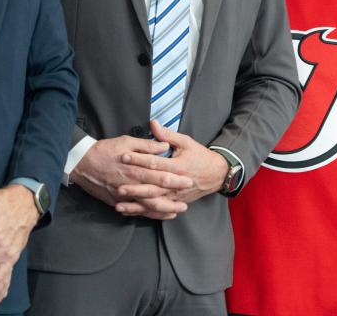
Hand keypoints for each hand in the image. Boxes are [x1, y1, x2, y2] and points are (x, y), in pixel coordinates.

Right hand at [71, 133, 193, 219]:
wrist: (82, 163)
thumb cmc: (105, 150)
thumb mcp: (126, 141)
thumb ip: (147, 145)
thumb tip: (164, 146)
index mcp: (135, 168)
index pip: (160, 174)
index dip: (175, 178)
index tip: (188, 179)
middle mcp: (131, 184)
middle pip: (157, 193)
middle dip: (174, 196)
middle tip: (187, 199)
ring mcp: (124, 195)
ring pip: (148, 206)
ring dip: (164, 209)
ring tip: (178, 210)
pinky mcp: (117, 201)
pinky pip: (136, 210)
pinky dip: (149, 214)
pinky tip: (160, 215)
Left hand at [114, 121, 228, 216]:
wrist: (217, 174)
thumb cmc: (200, 156)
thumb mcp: (186, 142)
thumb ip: (167, 135)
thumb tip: (153, 123)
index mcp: (178, 166)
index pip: (155, 163)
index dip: (139, 159)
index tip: (124, 157)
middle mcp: (176, 183)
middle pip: (153, 187)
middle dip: (135, 188)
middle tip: (118, 186)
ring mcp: (176, 195)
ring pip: (154, 202)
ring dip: (137, 204)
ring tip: (120, 204)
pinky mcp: (175, 202)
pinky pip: (159, 210)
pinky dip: (145, 213)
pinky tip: (132, 213)